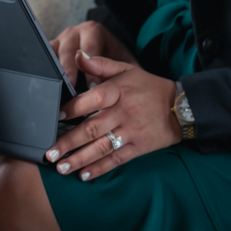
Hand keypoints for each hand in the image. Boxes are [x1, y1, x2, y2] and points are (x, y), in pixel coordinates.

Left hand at [44, 51, 179, 181]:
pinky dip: (100, 169)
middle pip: (93, 128)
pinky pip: (116, 159)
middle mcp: (124, 112)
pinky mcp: (139, 148)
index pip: (93, 99)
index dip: (73, 108)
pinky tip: (84, 175)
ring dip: (80, 159)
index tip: (56, 116)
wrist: (180, 107)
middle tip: (50, 153)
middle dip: (69, 142)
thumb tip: (77, 55)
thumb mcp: (127, 69)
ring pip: (102, 147)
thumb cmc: (148, 87)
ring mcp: (131, 132)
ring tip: (62, 167)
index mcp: (119, 91)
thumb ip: (101, 64)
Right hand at [50, 21, 134, 84]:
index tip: (93, 85)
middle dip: (70, 69)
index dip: (90, 66)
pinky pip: (45, 59)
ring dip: (56, 71)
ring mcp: (60, 41)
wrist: (109, 61)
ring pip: (54, 53)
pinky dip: (47, 72)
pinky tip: (50, 85)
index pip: (90, 47)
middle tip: (72, 87)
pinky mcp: (50, 51)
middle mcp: (74, 33)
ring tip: (59, 88)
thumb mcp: (124, 66)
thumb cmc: (116, 64)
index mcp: (93, 31)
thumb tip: (118, 87)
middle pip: (68, 49)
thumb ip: (122, 73)